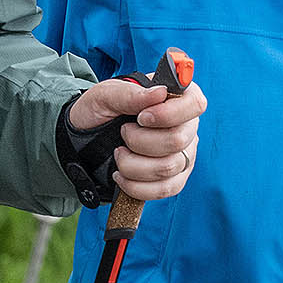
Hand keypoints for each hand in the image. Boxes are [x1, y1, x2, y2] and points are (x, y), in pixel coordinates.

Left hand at [68, 75, 204, 200]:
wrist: (87, 138)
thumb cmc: (101, 111)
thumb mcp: (106, 95)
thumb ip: (131, 93)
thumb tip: (160, 93)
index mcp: (176, 98)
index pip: (195, 103)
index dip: (169, 113)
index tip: (142, 117)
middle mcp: (186, 126)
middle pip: (178, 140)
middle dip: (140, 141)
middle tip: (123, 133)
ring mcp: (183, 155)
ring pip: (168, 167)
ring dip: (133, 164)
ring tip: (119, 153)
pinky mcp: (175, 179)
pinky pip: (164, 190)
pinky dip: (136, 186)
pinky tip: (121, 175)